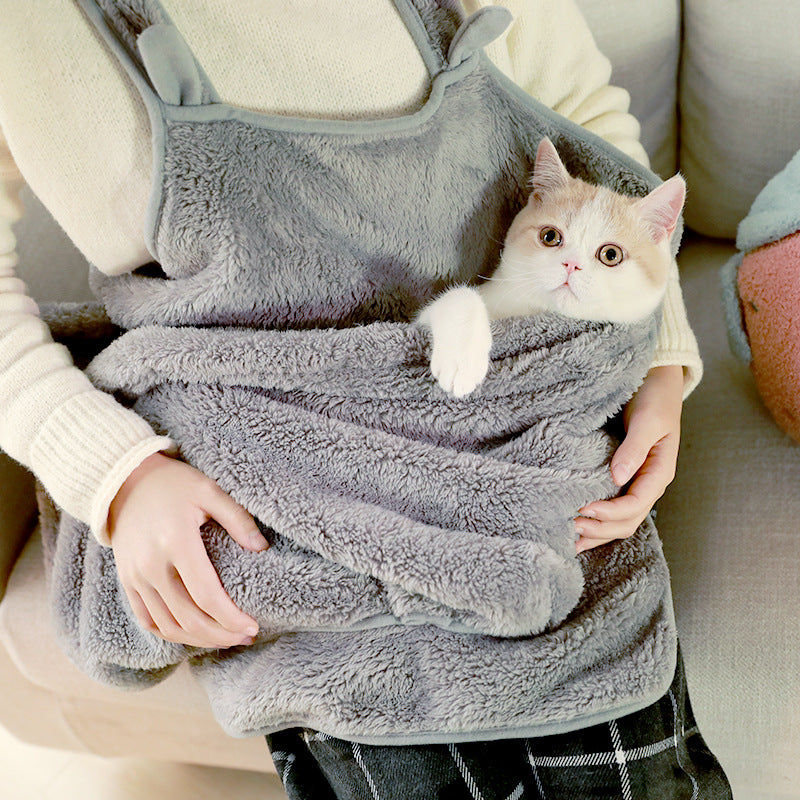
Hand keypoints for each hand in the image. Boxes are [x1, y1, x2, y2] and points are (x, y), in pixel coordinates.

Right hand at [108, 452, 269, 647]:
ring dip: (198, 639)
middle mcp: (151, 565)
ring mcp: (135, 576)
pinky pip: (148, 620)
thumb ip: (237, 518)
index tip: (253, 626)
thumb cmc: (174, 483)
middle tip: (246, 636)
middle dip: (221, 634)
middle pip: (188, 618)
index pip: (206, 595)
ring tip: (226, 638)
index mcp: (176, 542)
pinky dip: (172, 633)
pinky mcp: (127, 581)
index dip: (231, 617)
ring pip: (167, 625)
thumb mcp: (209, 491)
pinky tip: (195, 634)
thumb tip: (262, 548)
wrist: (124, 480)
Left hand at [574, 365, 683, 552]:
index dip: (610, 512)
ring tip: (570, 538)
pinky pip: (611, 505)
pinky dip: (596, 518)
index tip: (583, 508)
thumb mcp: (648, 420)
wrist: (655, 381)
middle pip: (628, 520)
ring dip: (597, 531)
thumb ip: (634, 448)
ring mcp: (636, 481)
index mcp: (660, 471)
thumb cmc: (654, 397)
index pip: (636, 504)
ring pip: (620, 519)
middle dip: (601, 528)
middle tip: (570, 528)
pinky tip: (576, 523)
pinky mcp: (622, 476)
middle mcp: (649, 482)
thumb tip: (617, 478)